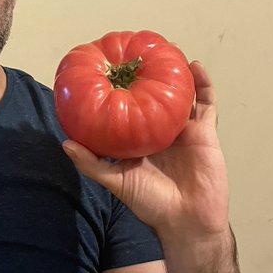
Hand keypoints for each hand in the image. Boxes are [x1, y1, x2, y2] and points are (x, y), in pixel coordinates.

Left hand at [63, 61, 228, 240]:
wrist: (188, 222)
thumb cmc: (150, 204)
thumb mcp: (116, 182)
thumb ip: (92, 164)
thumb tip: (66, 143)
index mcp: (139, 138)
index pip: (127, 108)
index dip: (120, 89)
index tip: (110, 67)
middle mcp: (159, 130)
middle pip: (153, 96)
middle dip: (147, 75)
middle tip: (138, 50)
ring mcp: (182, 129)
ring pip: (180, 95)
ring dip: (176, 73)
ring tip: (168, 49)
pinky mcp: (204, 132)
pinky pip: (206, 103)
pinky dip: (203, 84)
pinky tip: (194, 66)